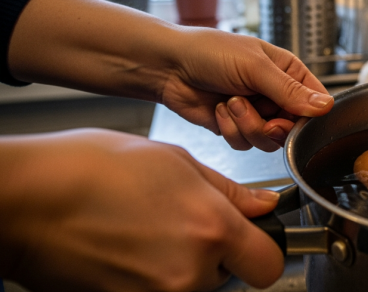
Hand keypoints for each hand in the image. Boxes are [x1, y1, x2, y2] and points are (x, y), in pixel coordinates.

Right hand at [0, 129, 283, 291]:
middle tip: (183, 220)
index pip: (269, 263)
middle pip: (229, 275)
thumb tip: (263, 206)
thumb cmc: (90, 171)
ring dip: (184, 263)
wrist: (26, 201)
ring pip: (195, 285)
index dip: (265, 248)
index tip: (254, 237)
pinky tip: (131, 245)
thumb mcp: (174, 161)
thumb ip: (229, 192)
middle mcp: (190, 272)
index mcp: (211, 229)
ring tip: (150, 228)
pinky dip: (153, 274)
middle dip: (217, 252)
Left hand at [160, 28, 333, 151]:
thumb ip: (290, 90)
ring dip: (248, 126)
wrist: (169, 66)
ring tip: (231, 103)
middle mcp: (275, 94)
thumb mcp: (255, 67)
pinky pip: (245, 144)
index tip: (292, 117)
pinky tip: (219, 110)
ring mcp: (255, 112)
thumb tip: (325, 106)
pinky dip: (231, 131)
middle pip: (293, 128)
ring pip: (269, 141)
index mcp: (287, 73)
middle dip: (272, 125)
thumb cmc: (209, 52)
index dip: (308, 116)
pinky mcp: (235, 128)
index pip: (315, 102)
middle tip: (259, 114)